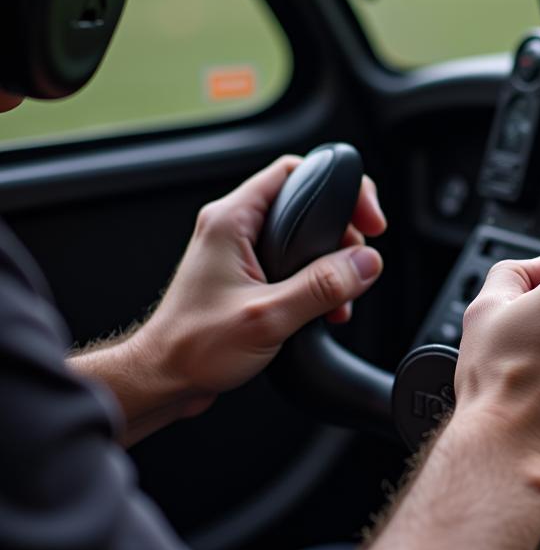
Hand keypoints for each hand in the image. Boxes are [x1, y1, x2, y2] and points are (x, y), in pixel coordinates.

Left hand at [111, 155, 385, 429]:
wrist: (163, 379)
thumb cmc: (193, 348)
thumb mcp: (268, 316)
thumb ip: (321, 287)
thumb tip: (365, 263)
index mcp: (231, 220)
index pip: (293, 170)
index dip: (339, 184)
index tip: (366, 217)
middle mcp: (233, 227)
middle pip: (305, 202)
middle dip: (341, 231)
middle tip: (360, 260)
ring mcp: (239, 251)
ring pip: (302, 235)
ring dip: (331, 262)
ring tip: (343, 294)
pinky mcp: (246, 276)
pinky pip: (292, 262)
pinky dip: (316, 280)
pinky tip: (326, 308)